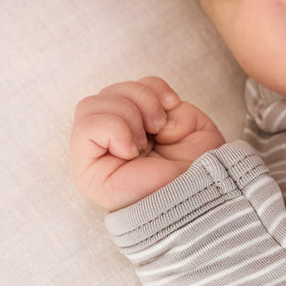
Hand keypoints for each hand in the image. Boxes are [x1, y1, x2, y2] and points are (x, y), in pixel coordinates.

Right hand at [70, 75, 225, 210]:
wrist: (200, 198)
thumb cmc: (197, 167)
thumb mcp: (187, 123)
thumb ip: (162, 102)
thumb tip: (142, 106)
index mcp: (133, 129)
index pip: (124, 88)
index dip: (150, 87)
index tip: (172, 104)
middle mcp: (110, 142)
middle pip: (106, 92)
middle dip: (139, 98)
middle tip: (157, 127)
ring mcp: (95, 156)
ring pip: (91, 105)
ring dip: (127, 113)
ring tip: (145, 142)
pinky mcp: (87, 171)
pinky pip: (85, 128)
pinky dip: (113, 129)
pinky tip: (131, 150)